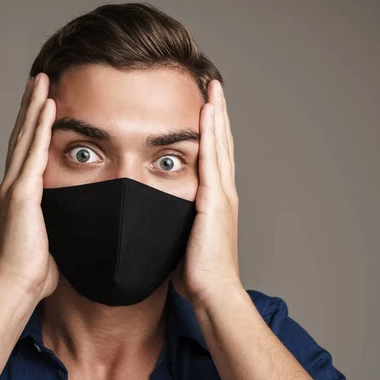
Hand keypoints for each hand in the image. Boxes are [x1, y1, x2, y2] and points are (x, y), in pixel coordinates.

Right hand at [0, 73, 58, 300]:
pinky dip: (40, 127)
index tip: (42, 103)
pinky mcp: (22, 193)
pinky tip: (49, 106)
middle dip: (30, 106)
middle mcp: (13, 184)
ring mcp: (15, 186)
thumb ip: (59, 219)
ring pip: (25, 137)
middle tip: (40, 80)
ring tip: (43, 81)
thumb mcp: (52, 235)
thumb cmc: (35, 269)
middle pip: (22, 135)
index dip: (32, 124)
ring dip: (35, 106)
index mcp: (20, 194)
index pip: (26, 150)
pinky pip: (33, 152)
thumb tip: (80, 217)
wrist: (18, 286)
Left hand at [172, 79, 240, 307]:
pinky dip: (211, 133)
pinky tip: (207, 112)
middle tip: (212, 87)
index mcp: (215, 201)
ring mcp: (222, 194)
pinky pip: (212, 159)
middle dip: (217, 114)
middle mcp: (223, 192)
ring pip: (220, 144)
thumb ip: (176, 222)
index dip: (212, 132)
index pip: (214, 157)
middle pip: (221, 144)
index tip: (205, 109)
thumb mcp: (182, 240)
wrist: (211, 292)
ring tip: (212, 88)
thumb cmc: (195, 273)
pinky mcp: (215, 200)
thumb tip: (156, 217)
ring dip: (216, 114)